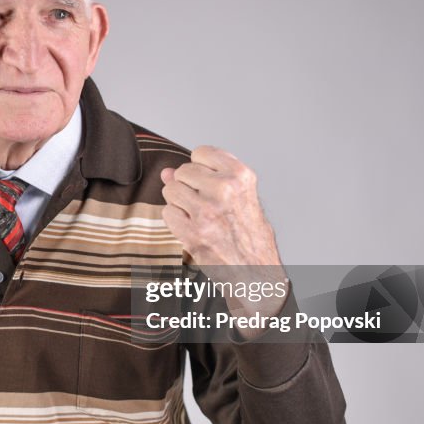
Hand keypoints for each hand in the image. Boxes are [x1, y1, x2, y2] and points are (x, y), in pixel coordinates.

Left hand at [160, 146, 287, 331]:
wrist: (257, 271)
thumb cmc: (249, 235)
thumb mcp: (239, 197)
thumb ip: (205, 179)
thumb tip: (167, 171)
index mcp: (240, 176)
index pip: (200, 152)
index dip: (199, 168)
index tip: (208, 182)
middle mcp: (225, 189)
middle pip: (182, 171)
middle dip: (187, 186)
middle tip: (206, 206)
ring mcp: (207, 211)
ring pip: (171, 191)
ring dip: (179, 204)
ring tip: (200, 217)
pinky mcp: (193, 232)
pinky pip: (167, 213)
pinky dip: (176, 222)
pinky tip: (194, 230)